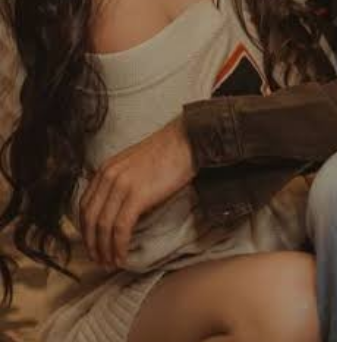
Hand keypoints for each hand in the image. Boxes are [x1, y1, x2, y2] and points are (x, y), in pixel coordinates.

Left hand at [79, 115, 195, 268]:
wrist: (186, 140)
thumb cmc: (166, 152)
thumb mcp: (132, 163)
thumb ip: (119, 181)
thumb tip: (116, 207)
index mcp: (106, 169)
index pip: (85, 205)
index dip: (85, 230)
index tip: (91, 244)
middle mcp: (108, 176)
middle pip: (90, 218)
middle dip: (92, 244)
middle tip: (98, 260)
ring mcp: (122, 185)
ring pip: (103, 226)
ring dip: (104, 249)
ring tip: (110, 263)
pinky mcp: (137, 195)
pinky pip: (121, 228)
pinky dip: (118, 246)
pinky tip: (122, 256)